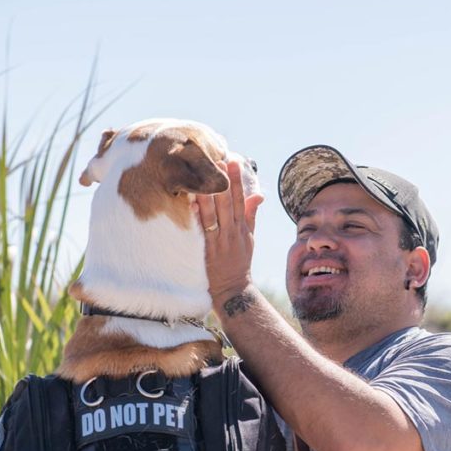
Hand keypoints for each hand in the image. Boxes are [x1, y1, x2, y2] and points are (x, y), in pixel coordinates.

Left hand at [195, 160, 263, 307]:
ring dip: (208, 194)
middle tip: (217, 160)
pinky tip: (191, 202)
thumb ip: (250, 215)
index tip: (233, 162)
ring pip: (213, 214)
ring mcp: (219, 242)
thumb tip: (259, 194)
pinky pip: (201, 231)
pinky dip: (197, 216)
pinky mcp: (207, 251)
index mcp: (242, 228)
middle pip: (227, 203)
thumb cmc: (239, 262)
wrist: (233, 289)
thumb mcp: (250, 238)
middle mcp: (232, 233)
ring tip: (202, 176)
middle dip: (223, 181)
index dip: (237, 180)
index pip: (240, 199)